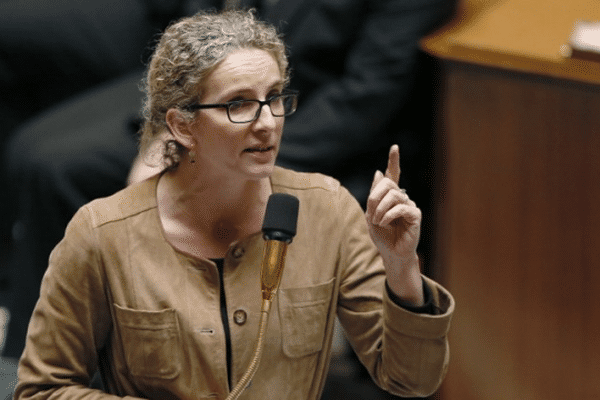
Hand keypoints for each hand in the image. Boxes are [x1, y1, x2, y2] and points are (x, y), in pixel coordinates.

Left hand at [365, 145, 422, 303]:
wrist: (391, 254)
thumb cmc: (382, 236)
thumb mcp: (371, 214)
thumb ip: (374, 195)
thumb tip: (379, 172)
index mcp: (390, 197)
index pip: (393, 175)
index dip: (394, 161)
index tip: (395, 147)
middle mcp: (402, 198)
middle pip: (388, 184)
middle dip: (375, 197)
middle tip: (372, 213)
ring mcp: (409, 206)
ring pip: (392, 196)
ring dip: (380, 209)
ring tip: (378, 222)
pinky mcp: (415, 215)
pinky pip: (400, 208)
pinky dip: (388, 215)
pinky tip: (385, 223)